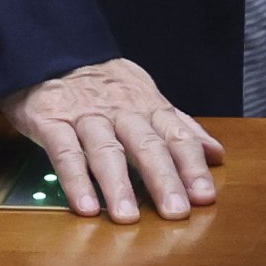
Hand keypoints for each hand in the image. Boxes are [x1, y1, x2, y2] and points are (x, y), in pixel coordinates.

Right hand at [2, 56, 222, 222]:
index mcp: (145, 103)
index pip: (175, 135)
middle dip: (163, 179)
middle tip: (176, 212)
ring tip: (128, 218)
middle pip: (145, 144)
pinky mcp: (50, 121)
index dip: (191, 166)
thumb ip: (179, 126)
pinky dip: (76, 180)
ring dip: (119, 184)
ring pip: (105, 149)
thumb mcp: (144, 94)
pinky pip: (64, 152)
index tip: (205, 196)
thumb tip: (216, 154)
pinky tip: (85, 206)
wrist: (48, 48)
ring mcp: (84, 115)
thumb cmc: (102, 82)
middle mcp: (119, 109)